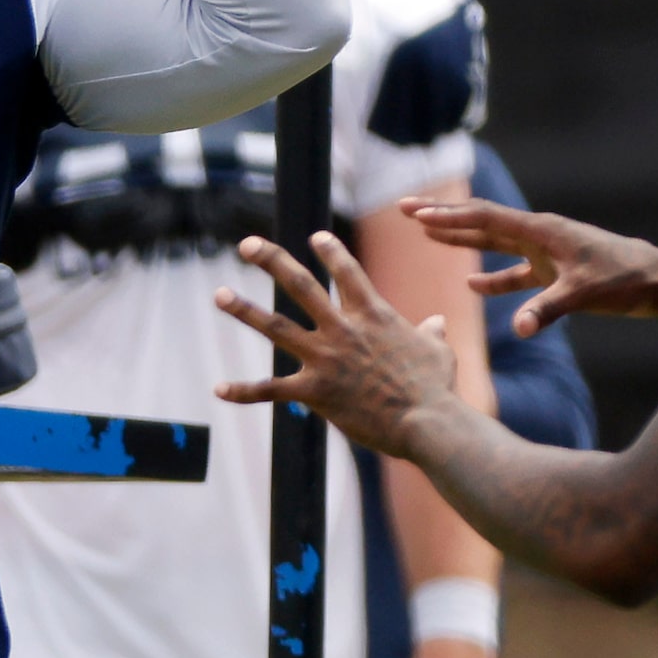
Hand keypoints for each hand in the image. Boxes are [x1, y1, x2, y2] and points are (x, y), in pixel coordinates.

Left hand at [213, 232, 460, 457]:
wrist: (427, 421)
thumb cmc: (436, 387)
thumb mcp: (438, 351)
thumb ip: (432, 333)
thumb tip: (437, 322)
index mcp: (374, 314)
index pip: (347, 271)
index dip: (330, 251)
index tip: (315, 236)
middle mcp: (343, 329)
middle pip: (300, 285)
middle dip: (271, 260)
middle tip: (247, 244)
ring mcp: (326, 358)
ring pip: (276, 326)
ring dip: (245, 310)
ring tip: (220, 294)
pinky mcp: (315, 391)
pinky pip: (271, 390)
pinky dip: (243, 391)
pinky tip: (218, 389)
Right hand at [400, 197, 657, 336]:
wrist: (656, 282)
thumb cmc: (624, 280)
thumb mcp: (583, 295)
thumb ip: (547, 310)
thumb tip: (518, 331)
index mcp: (540, 231)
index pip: (483, 218)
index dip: (446, 217)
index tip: (414, 214)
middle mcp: (538, 235)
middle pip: (480, 221)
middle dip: (442, 217)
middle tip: (405, 209)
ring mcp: (544, 252)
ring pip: (493, 241)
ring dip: (460, 239)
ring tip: (426, 233)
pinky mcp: (553, 271)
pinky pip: (513, 272)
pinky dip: (491, 277)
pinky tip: (471, 284)